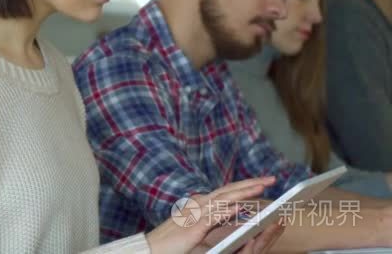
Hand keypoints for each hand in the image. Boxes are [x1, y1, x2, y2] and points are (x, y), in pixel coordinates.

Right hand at [146, 176, 276, 253]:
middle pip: (229, 189)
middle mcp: (199, 204)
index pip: (227, 190)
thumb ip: (215, 218)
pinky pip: (215, 216)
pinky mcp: (194, 226)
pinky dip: (229, 209)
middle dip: (251, 183)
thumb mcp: (197, 227)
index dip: (245, 185)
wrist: (152, 248)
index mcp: (200, 204)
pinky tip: (243, 207)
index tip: (262, 182)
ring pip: (225, 198)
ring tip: (263, 187)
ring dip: (245, 192)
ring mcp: (196, 213)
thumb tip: (236, 212)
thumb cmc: (172, 241)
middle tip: (271, 178)